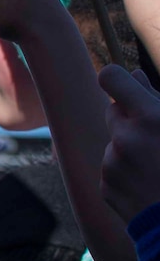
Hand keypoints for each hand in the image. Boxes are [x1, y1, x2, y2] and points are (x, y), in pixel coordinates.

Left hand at [100, 66, 159, 229]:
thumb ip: (157, 100)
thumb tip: (134, 74)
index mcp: (152, 120)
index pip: (110, 77)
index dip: (117, 79)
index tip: (125, 84)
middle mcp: (126, 139)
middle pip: (112, 109)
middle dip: (130, 116)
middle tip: (156, 134)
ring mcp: (112, 164)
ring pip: (114, 141)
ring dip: (130, 146)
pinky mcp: (105, 186)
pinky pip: (112, 168)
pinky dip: (127, 172)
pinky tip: (150, 186)